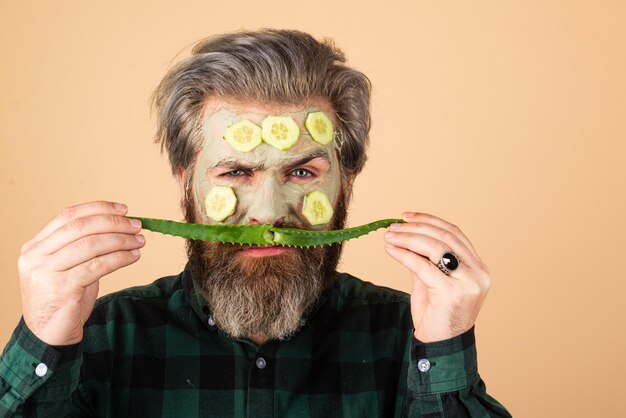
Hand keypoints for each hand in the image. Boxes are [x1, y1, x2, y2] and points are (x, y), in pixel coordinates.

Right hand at [17, 201, 144, 345]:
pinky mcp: (62, 288)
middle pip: (81, 227)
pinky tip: (133, 256)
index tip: (124, 209)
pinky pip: (98, 266)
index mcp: (35, 246)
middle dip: (113, 223)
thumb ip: (81, 245)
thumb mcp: (67, 266)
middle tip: (137, 225)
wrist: (49, 334)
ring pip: (91, 245)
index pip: (68, 215)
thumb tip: (120, 223)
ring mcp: (46, 272)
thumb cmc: (63, 297)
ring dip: (121, 240)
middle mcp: (36, 256)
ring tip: (139, 241)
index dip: (98, 208)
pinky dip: (120, 258)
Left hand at [384, 212, 490, 342]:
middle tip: (392, 227)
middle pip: (444, 237)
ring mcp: (468, 283)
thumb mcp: (432, 280)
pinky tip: (391, 250)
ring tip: (389, 236)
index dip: (429, 220)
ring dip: (408, 238)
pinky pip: (423, 266)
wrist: (440, 345)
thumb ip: (425, 258)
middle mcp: (478, 273)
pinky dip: (404, 255)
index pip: (454, 233)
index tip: (406, 216)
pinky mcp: (452, 293)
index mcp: (478, 267)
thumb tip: (404, 235)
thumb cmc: (436, 314)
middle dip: (415, 228)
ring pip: (435, 248)